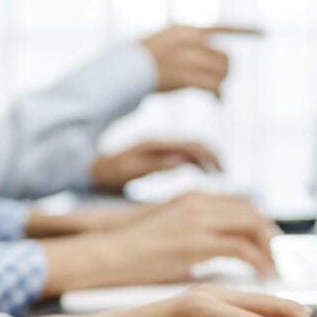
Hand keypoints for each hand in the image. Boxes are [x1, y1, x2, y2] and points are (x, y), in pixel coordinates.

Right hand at [40, 191, 279, 296]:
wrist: (105, 255)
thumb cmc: (132, 257)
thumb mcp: (171, 242)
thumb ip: (199, 247)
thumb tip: (221, 269)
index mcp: (193, 199)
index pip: (241, 206)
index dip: (261, 225)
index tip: (271, 245)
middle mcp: (200, 203)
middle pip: (253, 213)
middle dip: (271, 236)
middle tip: (279, 259)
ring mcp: (198, 219)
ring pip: (253, 227)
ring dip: (269, 249)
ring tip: (274, 270)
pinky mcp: (196, 241)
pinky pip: (242, 249)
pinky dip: (258, 262)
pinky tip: (263, 277)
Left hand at [92, 140, 222, 192]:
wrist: (91, 169)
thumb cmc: (109, 174)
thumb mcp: (129, 171)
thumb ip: (155, 166)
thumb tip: (182, 161)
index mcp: (155, 144)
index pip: (192, 145)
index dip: (210, 156)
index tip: (221, 172)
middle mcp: (160, 142)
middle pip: (196, 144)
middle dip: (214, 157)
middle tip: (225, 173)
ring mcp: (160, 147)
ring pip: (192, 148)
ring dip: (208, 159)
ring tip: (218, 175)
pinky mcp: (159, 153)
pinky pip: (184, 154)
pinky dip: (198, 162)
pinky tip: (203, 174)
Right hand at [140, 24, 261, 96]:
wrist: (122, 72)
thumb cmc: (140, 63)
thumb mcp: (164, 43)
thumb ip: (186, 44)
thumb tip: (207, 51)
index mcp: (186, 30)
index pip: (223, 27)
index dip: (246, 30)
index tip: (266, 32)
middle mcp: (189, 40)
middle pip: (225, 57)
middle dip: (226, 72)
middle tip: (220, 84)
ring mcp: (186, 58)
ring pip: (221, 72)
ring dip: (222, 85)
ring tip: (217, 94)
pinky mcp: (183, 76)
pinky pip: (212, 86)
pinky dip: (219, 95)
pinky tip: (218, 102)